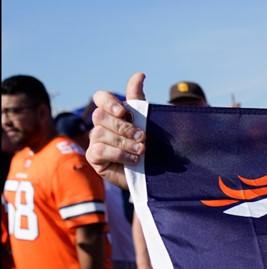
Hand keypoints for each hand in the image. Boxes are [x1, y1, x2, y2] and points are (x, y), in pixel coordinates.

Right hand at [87, 72, 147, 190]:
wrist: (149, 172)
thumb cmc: (145, 143)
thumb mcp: (145, 121)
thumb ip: (138, 99)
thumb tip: (140, 74)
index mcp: (112, 112)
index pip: (100, 97)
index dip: (109, 102)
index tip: (123, 112)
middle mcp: (100, 124)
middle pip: (100, 116)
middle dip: (122, 126)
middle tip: (142, 136)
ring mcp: (94, 140)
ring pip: (100, 134)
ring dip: (124, 142)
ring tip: (142, 150)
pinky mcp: (94, 157)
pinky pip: (100, 151)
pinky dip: (119, 154)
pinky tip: (134, 159)